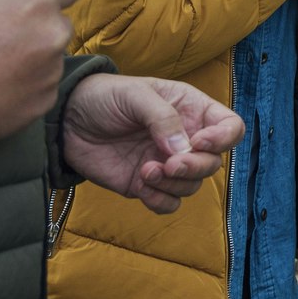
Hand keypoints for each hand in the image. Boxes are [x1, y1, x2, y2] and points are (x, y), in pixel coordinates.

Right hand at [0, 0, 78, 146]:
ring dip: (34, 61)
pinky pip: (43, 89)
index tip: (39, 6)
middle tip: (9, 41)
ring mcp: (50, 70)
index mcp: (38, 0)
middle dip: (41, 30)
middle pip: (60, 27)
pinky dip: (28, 89)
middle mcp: (53, 33)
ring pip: (52, 60)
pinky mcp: (44, 101)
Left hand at [61, 74, 243, 213]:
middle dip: (195, 167)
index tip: (198, 142)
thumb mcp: (135, 95)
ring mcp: (166, 164)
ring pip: (192, 186)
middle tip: (169, 165)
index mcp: (191, 110)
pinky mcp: (146, 185)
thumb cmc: (105, 96)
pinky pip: (168, 203)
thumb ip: (162, 118)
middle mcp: (185, 139)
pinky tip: (141, 185)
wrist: (68, 120)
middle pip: (213, 163)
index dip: (223, 139)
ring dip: (173, 184)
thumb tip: (183, 149)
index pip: (230, 128)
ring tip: (145, 171)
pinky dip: (160, 200)